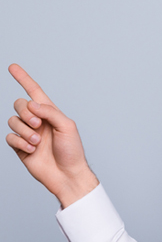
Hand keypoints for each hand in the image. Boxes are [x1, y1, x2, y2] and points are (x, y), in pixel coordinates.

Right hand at [6, 64, 98, 207]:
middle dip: (26, 113)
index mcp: (50, 113)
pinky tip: (31, 149)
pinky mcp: (20, 147)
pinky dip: (19, 142)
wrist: (67, 174)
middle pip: (19, 104)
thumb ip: (49, 111)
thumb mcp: (67, 126)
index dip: (24, 79)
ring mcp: (28, 134)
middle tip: (37, 125)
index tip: (12, 67)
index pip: (34, 92)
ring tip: (37, 142)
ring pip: (13, 121)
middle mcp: (37, 121)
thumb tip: (31, 104)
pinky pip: (9, 137)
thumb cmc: (72, 151)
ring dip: (24, 131)